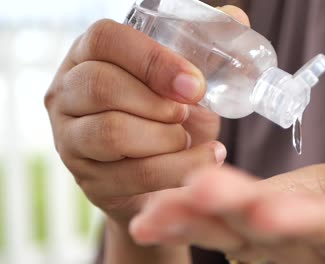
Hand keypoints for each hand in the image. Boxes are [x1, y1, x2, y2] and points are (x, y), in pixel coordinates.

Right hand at [44, 4, 249, 224]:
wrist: (166, 176)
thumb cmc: (170, 119)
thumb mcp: (184, 83)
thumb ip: (202, 50)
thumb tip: (235, 16)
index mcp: (88, 56)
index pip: (105, 39)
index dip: (152, 59)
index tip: (193, 84)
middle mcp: (68, 95)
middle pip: (102, 85)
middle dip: (158, 102)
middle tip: (187, 113)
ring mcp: (71, 140)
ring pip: (112, 131)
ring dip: (166, 137)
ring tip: (187, 138)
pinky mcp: (89, 181)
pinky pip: (133, 175)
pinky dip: (178, 168)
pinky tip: (205, 159)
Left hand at [130, 148, 324, 263]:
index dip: (299, 223)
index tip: (270, 213)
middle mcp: (306, 244)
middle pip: (263, 231)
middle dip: (229, 214)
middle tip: (194, 197)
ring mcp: (273, 238)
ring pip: (228, 229)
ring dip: (192, 218)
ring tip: (154, 213)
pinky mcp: (251, 224)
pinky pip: (216, 218)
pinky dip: (187, 211)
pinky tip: (157, 205)